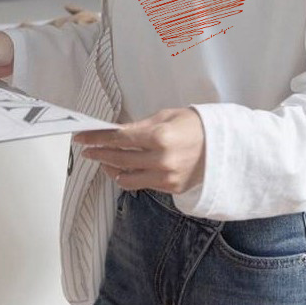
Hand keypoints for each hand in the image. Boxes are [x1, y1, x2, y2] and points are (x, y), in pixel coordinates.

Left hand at [73, 107, 204, 193]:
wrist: (224, 145)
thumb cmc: (195, 125)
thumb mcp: (167, 116)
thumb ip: (140, 126)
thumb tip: (116, 132)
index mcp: (159, 136)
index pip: (119, 138)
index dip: (97, 138)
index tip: (82, 137)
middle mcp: (160, 159)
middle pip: (119, 158)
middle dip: (99, 153)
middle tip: (87, 150)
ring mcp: (165, 177)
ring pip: (126, 177)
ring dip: (110, 168)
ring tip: (102, 160)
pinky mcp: (170, 188)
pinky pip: (142, 184)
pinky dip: (129, 176)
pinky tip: (121, 170)